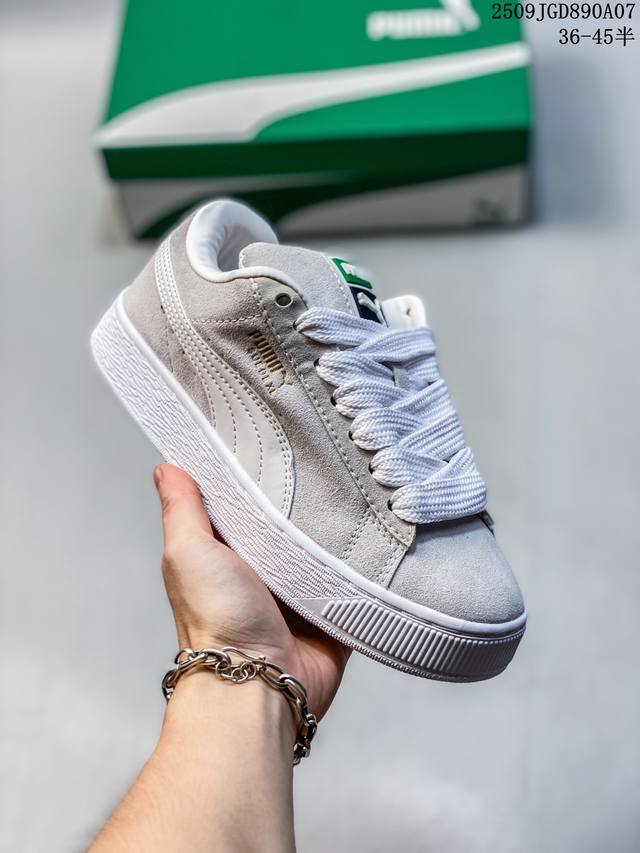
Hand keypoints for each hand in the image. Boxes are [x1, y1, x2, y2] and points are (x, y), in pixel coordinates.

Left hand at [154, 463, 349, 718]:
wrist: (260, 686)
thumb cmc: (217, 623)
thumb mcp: (189, 553)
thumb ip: (182, 510)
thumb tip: (167, 468)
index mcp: (228, 553)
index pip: (244, 503)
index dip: (256, 475)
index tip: (277, 439)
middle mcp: (263, 571)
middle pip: (289, 524)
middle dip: (306, 500)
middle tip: (331, 459)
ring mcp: (300, 594)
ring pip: (324, 550)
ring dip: (337, 532)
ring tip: (360, 491)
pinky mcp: (332, 614)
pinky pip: (355, 583)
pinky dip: (363, 566)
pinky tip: (377, 536)